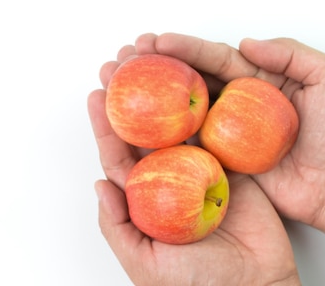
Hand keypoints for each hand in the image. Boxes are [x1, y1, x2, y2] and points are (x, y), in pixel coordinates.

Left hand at [88, 44, 299, 285]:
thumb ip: (118, 226)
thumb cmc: (197, 283)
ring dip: (163, 92)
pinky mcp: (229, 163)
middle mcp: (168, 177)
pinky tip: (191, 79)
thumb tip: (99, 184)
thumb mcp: (145, 263)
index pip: (117, 154)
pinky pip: (214, 129)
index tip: (95, 95)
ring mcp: (198, 167)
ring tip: (151, 60)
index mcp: (144, 198)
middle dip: (129, 96)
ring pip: (175, 122)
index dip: (105, 125)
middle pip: (143, 129)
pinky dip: (202, 104)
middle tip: (118, 64)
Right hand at [129, 33, 324, 229]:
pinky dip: (160, 132)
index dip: (184, 47)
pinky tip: (136, 124)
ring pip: (180, 107)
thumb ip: (293, 53)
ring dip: (150, 96)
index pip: (214, 57)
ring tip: (119, 82)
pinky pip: (186, 142)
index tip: (155, 42)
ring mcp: (225, 130)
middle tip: (125, 56)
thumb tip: (245, 44)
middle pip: (189, 78)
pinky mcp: (219, 157)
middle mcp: (235, 101)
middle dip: (155, 64)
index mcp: (256, 77)